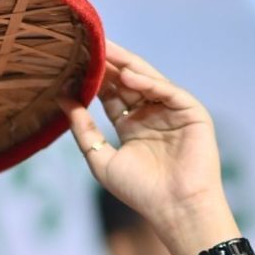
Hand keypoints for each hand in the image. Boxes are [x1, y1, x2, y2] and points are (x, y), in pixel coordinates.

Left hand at [59, 40, 224, 241]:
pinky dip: (149, 82)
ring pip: (148, 81)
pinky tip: (129, 76)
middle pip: (128, 83)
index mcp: (132, 126)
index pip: (111, 95)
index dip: (94, 80)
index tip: (73, 63)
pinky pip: (168, 91)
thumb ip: (83, 129)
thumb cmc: (140, 191)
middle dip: (109, 65)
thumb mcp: (100, 158)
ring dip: (126, 66)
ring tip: (105, 50)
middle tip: (88, 45)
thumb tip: (62, 99)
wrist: (174, 209)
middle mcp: (152, 115)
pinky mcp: (192, 113)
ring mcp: (173, 112)